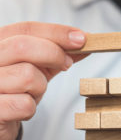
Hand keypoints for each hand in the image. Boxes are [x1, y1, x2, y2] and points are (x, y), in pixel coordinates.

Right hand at [0, 22, 86, 139]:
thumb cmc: (17, 89)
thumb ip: (57, 53)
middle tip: (67, 64)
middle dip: (54, 55)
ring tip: (31, 93)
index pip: (26, 29)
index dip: (57, 33)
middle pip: (23, 46)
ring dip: (40, 88)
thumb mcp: (38, 67)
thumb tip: (84, 40)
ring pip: (28, 76)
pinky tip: (22, 110)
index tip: (82, 39)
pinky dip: (30, 109)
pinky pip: (24, 104)